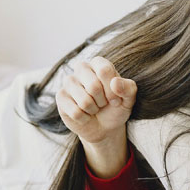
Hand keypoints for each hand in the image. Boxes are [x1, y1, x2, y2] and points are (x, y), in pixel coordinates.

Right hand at [56, 56, 136, 177]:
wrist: (104, 126)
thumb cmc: (116, 108)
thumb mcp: (129, 99)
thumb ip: (128, 88)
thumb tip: (115, 82)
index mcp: (98, 63)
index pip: (104, 71)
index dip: (112, 91)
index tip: (115, 99)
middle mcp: (82, 68)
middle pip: (93, 86)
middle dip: (102, 101)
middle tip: (103, 103)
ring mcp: (69, 82)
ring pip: (84, 101)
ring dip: (93, 110)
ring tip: (94, 108)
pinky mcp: (61, 96)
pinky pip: (75, 112)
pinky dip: (84, 118)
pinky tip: (84, 114)